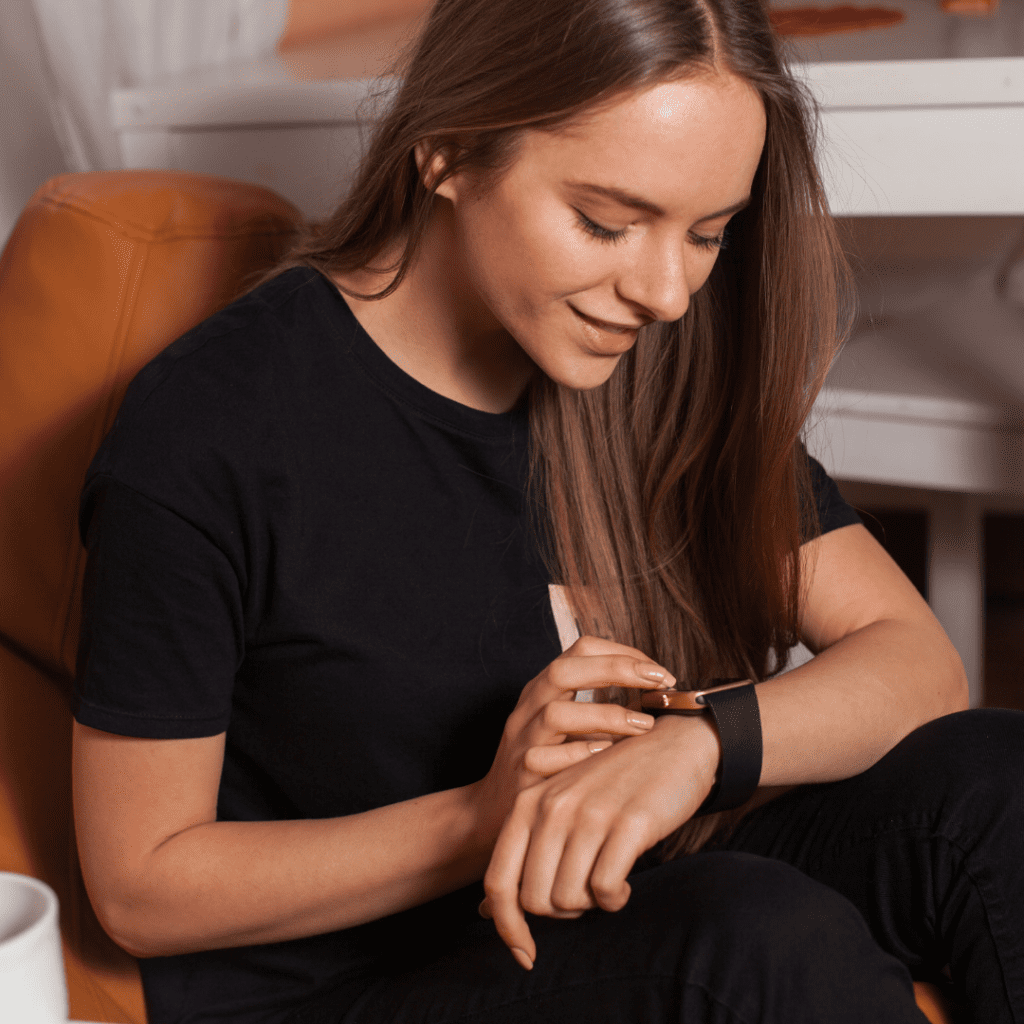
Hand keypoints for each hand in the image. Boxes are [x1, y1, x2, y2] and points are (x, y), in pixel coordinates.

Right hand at [469, 636, 676, 842]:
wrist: (495, 808)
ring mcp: (522, 741)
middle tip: (659, 681)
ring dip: (606, 715)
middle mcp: (529, 707)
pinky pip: (546, 760)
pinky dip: (580, 754)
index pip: (580, 649)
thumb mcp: (568, 725)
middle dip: (616, 669)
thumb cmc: (547, 762)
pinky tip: (609, 756)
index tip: (659, 671)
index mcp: (544, 688)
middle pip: (564, 670)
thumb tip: (659, 694)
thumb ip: (600, 706)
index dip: (622, 653)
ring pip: (555, 714)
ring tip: (645, 725)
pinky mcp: (521, 776)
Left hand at [480, 713, 719, 969]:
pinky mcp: (628, 823)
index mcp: (529, 803)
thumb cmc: (617, 784)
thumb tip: (486, 913)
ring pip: (569, 898)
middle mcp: (552, 806)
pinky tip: (624, 884)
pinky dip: (615, 899)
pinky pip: (605, 890)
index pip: (498, 881)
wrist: (675, 747)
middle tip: (586, 895)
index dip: (508, 927)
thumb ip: (526, 852)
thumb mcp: (562, 807)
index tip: (526, 955)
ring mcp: (589, 813)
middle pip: (534, 899)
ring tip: (607, 882)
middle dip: (561, 912)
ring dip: (591, 905)